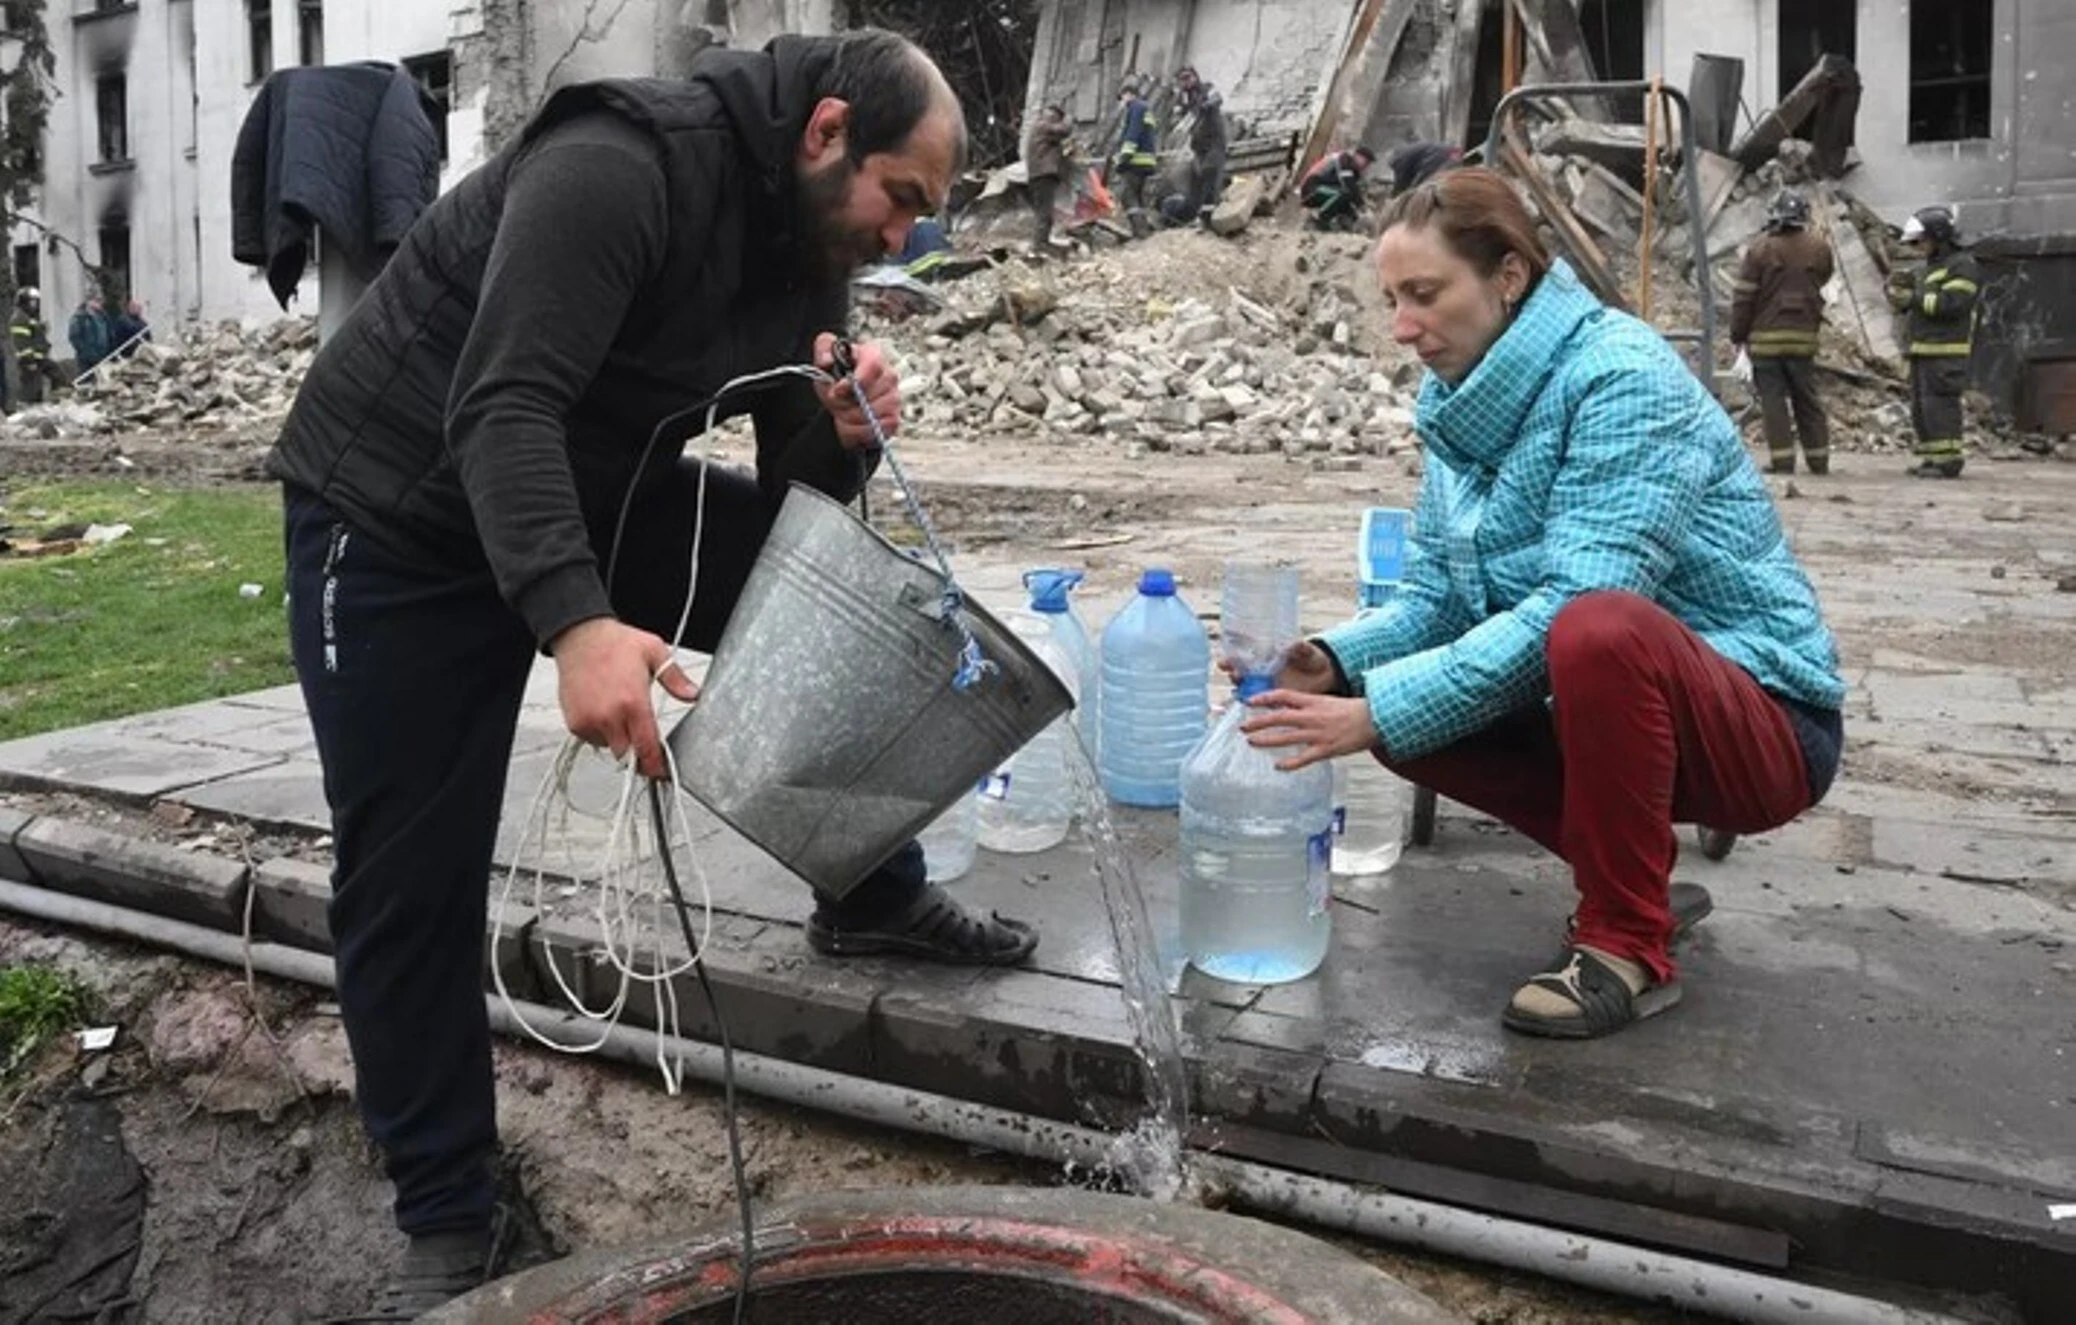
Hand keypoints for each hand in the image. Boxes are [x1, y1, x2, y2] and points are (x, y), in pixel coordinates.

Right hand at [549, 617, 699, 778]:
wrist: (579, 635)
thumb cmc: (615, 643)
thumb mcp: (654, 652)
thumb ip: (675, 678)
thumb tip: (694, 695)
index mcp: (632, 702)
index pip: (647, 747)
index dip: (656, 765)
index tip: (662, 772)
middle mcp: (609, 715)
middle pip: (628, 755)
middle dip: (638, 751)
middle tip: (642, 734)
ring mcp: (589, 721)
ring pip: (610, 748)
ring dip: (618, 739)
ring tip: (619, 711)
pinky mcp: (574, 723)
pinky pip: (592, 740)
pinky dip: (600, 732)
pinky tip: (603, 710)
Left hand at [813, 333, 900, 450]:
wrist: (841, 403)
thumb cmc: (836, 381)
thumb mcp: (825, 363)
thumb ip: (823, 352)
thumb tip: (827, 360)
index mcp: (872, 356)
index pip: (873, 365)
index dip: (855, 381)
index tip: (838, 390)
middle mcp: (888, 375)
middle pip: (870, 395)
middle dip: (846, 404)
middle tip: (835, 404)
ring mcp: (894, 398)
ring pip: (872, 414)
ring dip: (850, 419)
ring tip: (841, 414)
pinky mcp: (893, 419)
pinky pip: (878, 429)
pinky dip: (859, 431)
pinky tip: (851, 425)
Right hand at [1218, 639, 1338, 695]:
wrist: (1323, 675)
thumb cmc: (1312, 658)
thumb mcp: (1306, 651)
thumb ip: (1300, 648)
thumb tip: (1295, 644)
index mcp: (1264, 657)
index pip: (1242, 656)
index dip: (1231, 659)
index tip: (1225, 661)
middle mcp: (1261, 671)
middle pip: (1241, 673)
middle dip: (1234, 674)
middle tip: (1235, 674)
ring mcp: (1266, 686)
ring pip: (1246, 690)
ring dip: (1240, 692)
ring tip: (1239, 692)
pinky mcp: (1274, 700)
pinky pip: (1260, 705)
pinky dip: (1253, 707)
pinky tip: (1248, 709)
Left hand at [1238, 691, 1377, 771]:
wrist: (1376, 719)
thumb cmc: (1353, 710)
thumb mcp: (1327, 701)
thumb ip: (1308, 704)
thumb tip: (1289, 706)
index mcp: (1313, 701)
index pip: (1283, 696)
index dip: (1264, 698)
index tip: (1249, 701)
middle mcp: (1312, 716)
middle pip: (1279, 717)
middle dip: (1258, 721)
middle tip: (1243, 726)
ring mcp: (1317, 734)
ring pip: (1286, 736)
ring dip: (1267, 740)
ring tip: (1252, 742)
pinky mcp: (1326, 749)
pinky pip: (1303, 758)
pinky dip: (1289, 763)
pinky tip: (1278, 766)